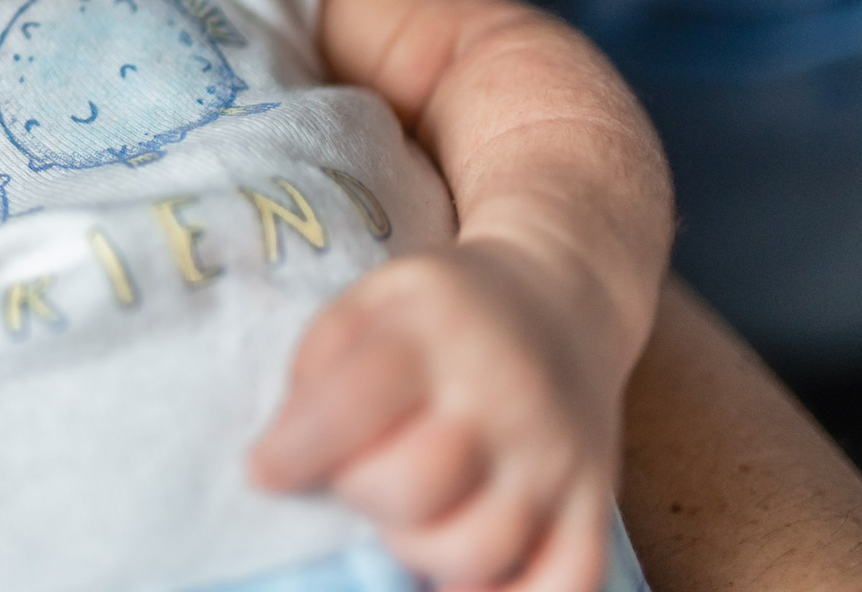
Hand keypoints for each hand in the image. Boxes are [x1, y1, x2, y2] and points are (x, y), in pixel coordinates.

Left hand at [248, 238, 626, 591]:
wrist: (561, 298)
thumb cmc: (442, 313)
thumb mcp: (369, 302)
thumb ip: (316, 370)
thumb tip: (279, 463)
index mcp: (434, 331)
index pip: (350, 408)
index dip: (294, 453)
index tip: (264, 472)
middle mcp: (505, 396)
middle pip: (408, 491)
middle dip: (361, 495)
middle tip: (360, 476)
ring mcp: (557, 457)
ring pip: (473, 551)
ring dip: (420, 551)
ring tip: (412, 515)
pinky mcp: (597, 505)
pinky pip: (563, 586)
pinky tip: (465, 580)